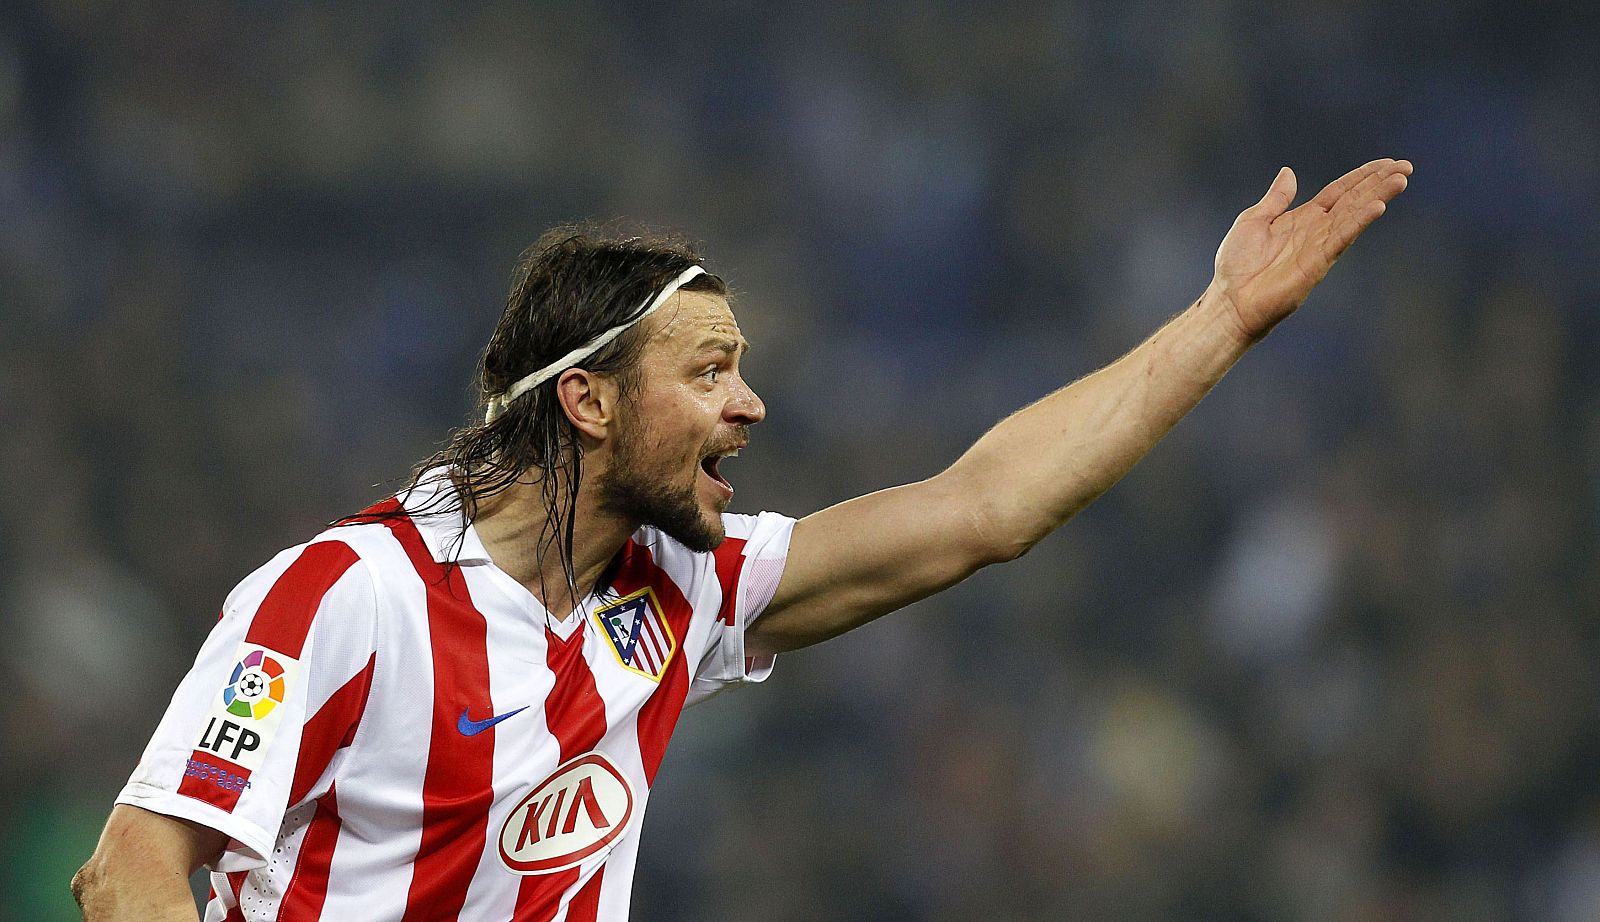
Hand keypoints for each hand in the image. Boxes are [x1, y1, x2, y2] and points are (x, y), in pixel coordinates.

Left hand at [1208, 158, 1411, 341]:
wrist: (1229, 302)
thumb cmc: (1237, 266)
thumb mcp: (1253, 220)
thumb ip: (1275, 199)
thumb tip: (1289, 172)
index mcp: (1303, 219)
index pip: (1339, 192)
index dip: (1361, 177)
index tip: (1386, 163)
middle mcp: (1316, 231)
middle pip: (1353, 201)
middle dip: (1378, 183)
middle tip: (1405, 167)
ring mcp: (1318, 247)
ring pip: (1353, 216)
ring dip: (1377, 197)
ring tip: (1400, 180)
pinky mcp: (1316, 264)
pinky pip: (1340, 238)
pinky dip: (1358, 221)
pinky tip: (1377, 206)